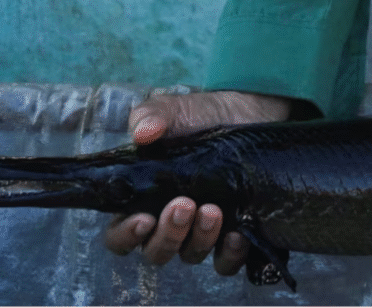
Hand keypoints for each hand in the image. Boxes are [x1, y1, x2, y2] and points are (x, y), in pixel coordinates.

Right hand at [104, 90, 291, 274]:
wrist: (251, 114)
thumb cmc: (201, 116)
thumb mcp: (173, 111)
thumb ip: (150, 116)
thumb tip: (143, 132)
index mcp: (143, 200)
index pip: (120, 235)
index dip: (126, 235)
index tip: (143, 218)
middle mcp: (170, 223)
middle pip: (156, 252)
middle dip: (168, 234)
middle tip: (184, 205)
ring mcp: (203, 232)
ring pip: (191, 255)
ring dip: (200, 239)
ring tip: (213, 209)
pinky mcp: (236, 232)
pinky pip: (227, 261)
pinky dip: (230, 254)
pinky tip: (239, 234)